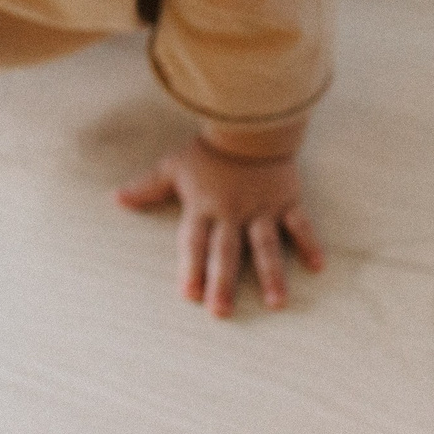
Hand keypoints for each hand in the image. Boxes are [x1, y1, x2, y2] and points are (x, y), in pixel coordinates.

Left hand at [116, 136, 324, 316]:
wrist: (248, 122)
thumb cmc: (208, 149)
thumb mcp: (172, 167)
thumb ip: (146, 188)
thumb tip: (116, 199)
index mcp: (204, 207)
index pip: (194, 242)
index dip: (190, 267)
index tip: (188, 294)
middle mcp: (233, 212)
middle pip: (226, 252)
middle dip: (223, 282)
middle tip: (221, 312)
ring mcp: (262, 209)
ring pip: (266, 246)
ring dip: (271, 275)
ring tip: (275, 303)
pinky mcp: (286, 200)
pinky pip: (300, 224)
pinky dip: (310, 244)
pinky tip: (318, 267)